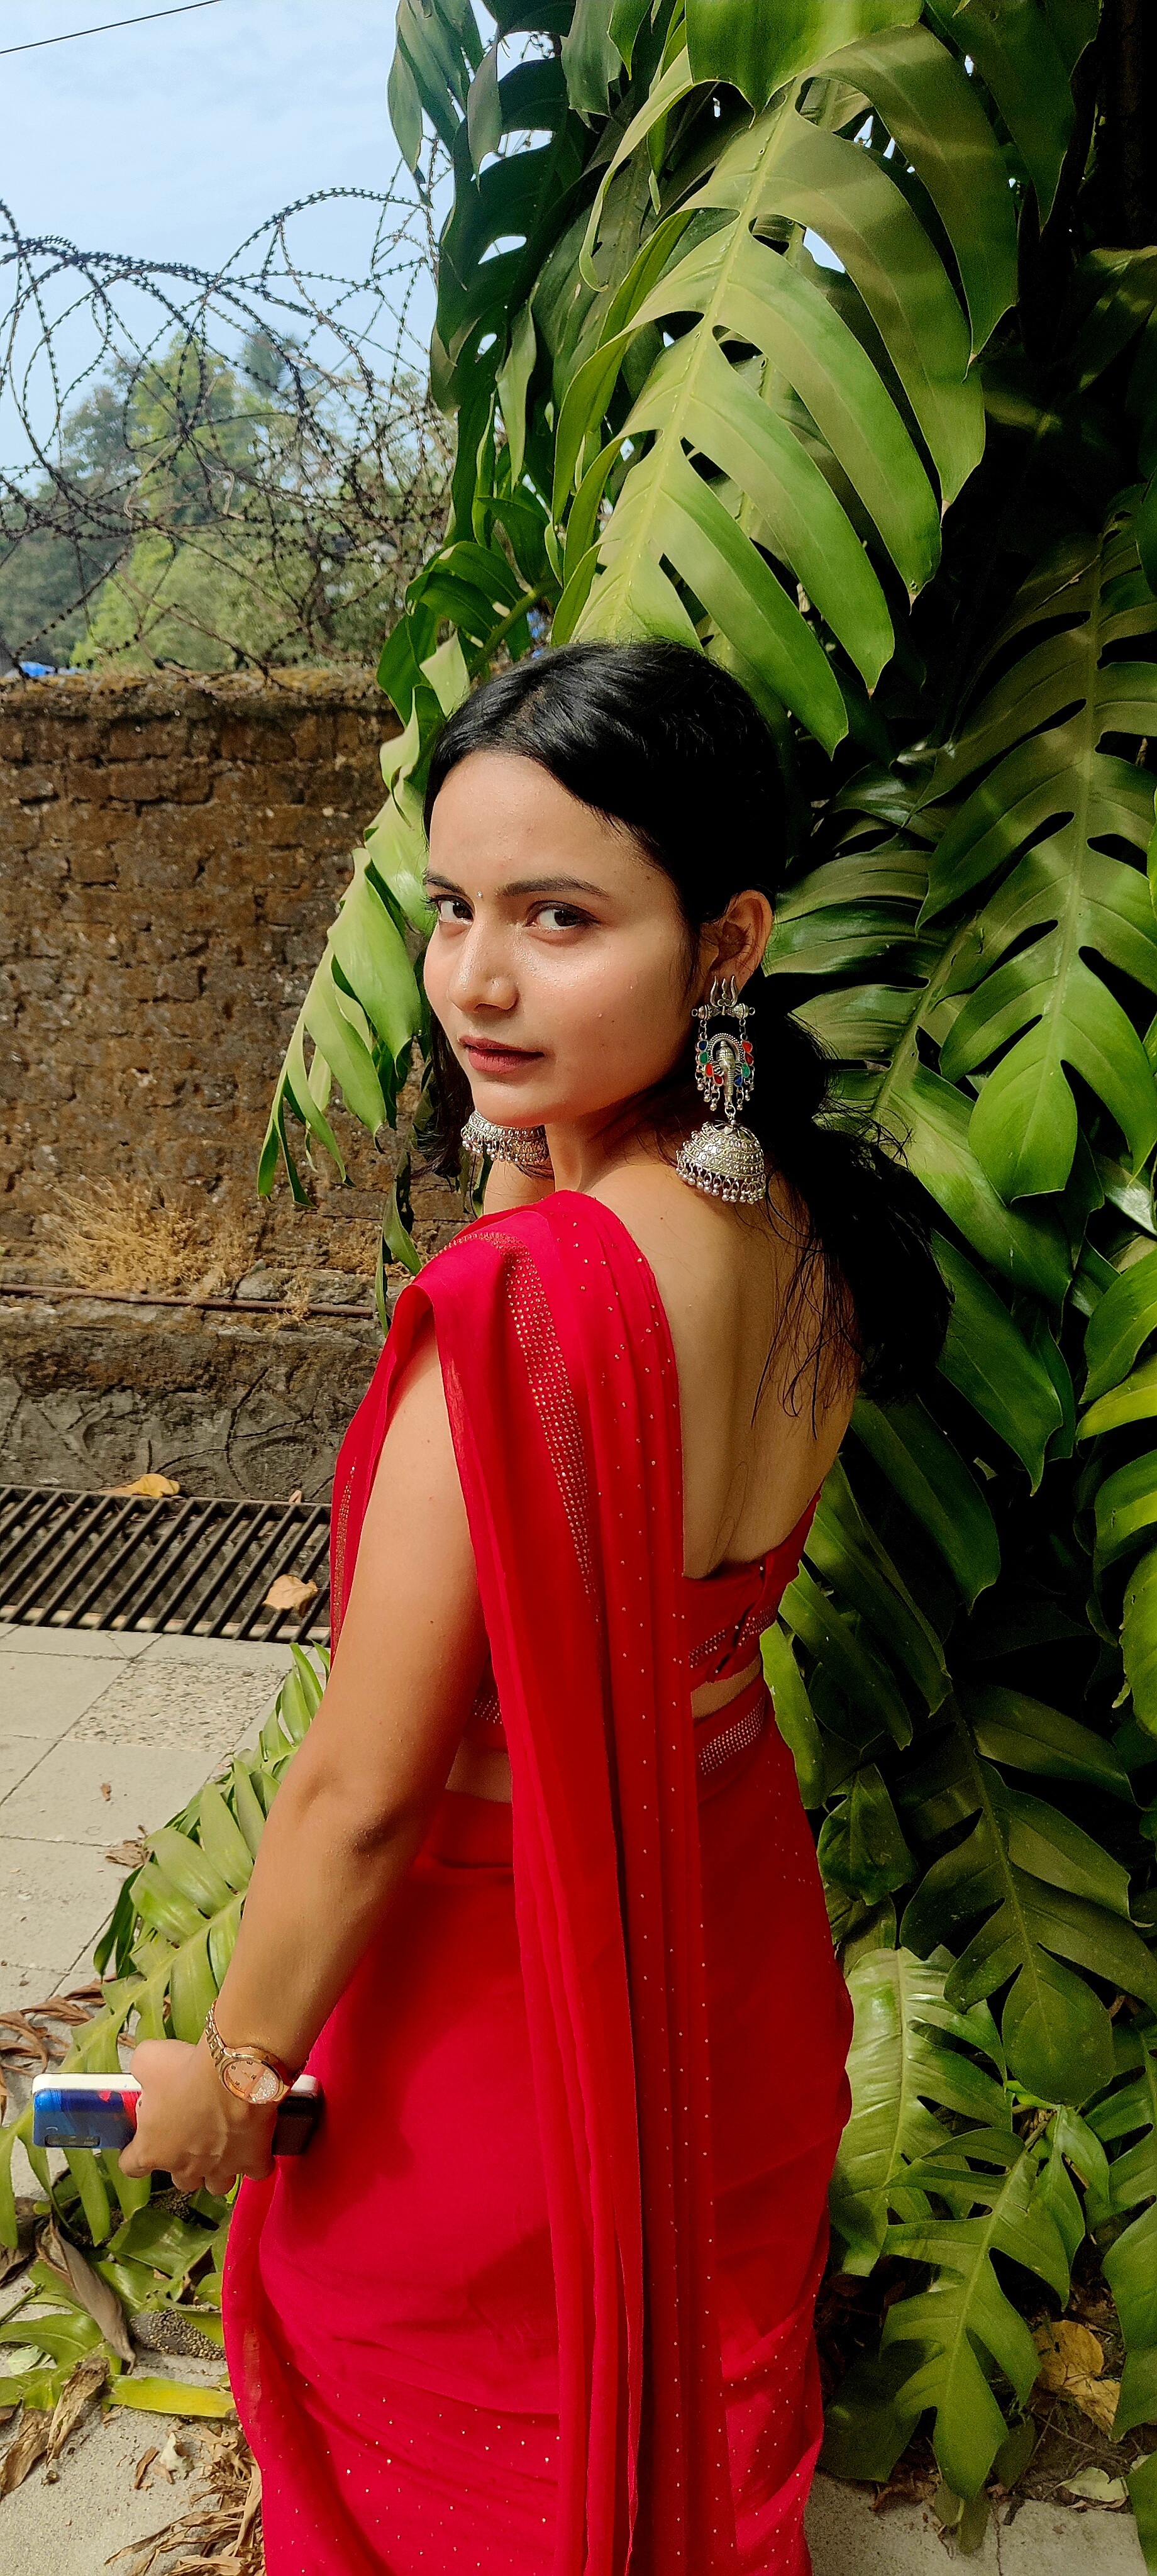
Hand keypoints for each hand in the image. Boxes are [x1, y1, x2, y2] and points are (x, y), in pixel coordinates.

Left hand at [120, 2038, 277, 2195]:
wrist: (236, 2070)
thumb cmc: (186, 2069)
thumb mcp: (147, 2061)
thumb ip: (141, 2075)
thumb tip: (144, 2072)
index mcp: (153, 2150)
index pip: (131, 2166)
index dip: (134, 2154)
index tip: (141, 2141)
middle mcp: (186, 2167)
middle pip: (181, 2181)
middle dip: (183, 2163)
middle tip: (190, 2136)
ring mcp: (221, 2168)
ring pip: (217, 2185)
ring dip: (217, 2170)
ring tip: (223, 2147)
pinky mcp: (253, 2160)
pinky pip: (256, 2171)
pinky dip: (255, 2160)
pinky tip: (255, 2143)